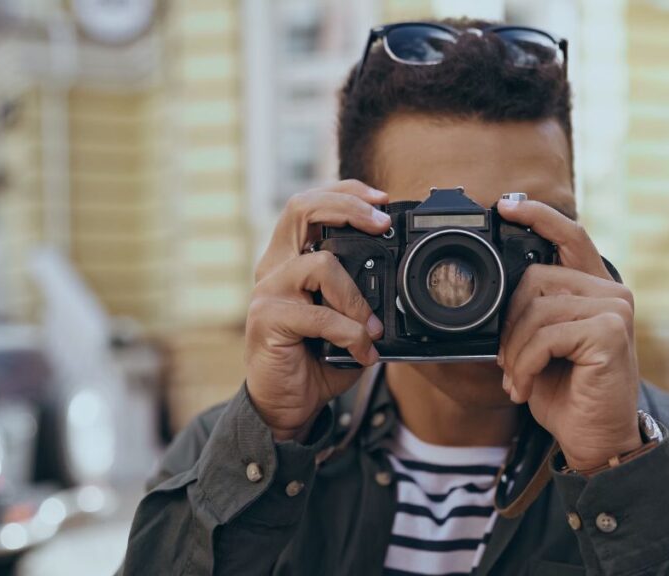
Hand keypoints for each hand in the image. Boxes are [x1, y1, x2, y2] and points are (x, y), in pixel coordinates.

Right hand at [246, 180, 390, 441]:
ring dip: (357, 297)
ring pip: (320, 264)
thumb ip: (362, 294)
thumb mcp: (346, 320)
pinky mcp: (267, 320)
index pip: (309, 205)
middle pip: (301, 208)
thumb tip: (400, 277)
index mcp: (290, 258)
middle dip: (348, 207)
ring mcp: (268, 291)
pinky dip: (350, 332)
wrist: (286, 405)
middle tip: (382, 225)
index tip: (381, 200)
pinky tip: (361, 351)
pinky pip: (319, 315)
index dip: (344, 193)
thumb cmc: (315, 360)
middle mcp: (274, 267)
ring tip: (372, 327)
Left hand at [496, 199, 640, 470]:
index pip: (569, 236)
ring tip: (518, 380)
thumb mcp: (538, 345)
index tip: (505, 206)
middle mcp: (611, 291)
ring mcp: (615, 308)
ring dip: (514, 351)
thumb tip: (492, 290)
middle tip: (506, 362)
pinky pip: (546, 334)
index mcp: (594, 289)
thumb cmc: (566, 393)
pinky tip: (527, 385)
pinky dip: (526, 363)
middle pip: (536, 278)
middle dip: (509, 324)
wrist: (595, 439)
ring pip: (536, 308)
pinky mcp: (610, 330)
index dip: (538, 215)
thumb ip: (528, 311)